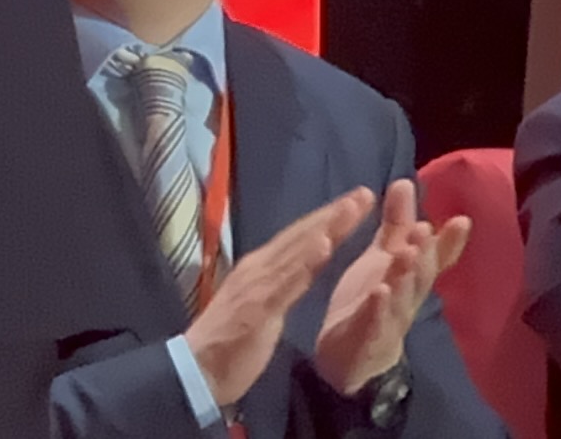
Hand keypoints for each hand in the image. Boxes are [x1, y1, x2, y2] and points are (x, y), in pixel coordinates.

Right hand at [186, 187, 373, 406]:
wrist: (197, 367)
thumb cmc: (228, 341)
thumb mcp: (257, 304)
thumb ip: (275, 284)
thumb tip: (292, 267)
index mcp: (259, 268)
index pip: (297, 238)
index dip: (326, 218)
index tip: (354, 202)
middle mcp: (259, 267)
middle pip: (301, 236)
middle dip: (333, 214)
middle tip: (363, 193)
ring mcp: (258, 283)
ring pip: (298, 250)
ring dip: (326, 227)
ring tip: (351, 208)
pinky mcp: (259, 305)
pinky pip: (288, 280)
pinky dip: (307, 260)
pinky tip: (325, 245)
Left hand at [314, 178, 470, 396]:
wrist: (348, 359)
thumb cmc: (370, 302)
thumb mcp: (382, 259)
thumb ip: (396, 225)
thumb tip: (405, 181)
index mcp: (410, 279)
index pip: (434, 258)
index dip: (448, 242)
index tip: (462, 220)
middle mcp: (406, 300)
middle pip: (421, 277)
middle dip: (426, 254)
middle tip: (425, 231)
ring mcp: (388, 322)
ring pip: (401, 298)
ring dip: (406, 277)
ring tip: (407, 254)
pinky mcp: (366, 339)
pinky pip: (373, 323)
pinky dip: (378, 309)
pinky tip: (379, 292)